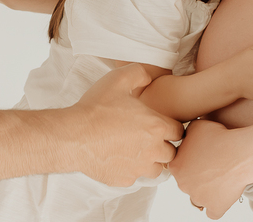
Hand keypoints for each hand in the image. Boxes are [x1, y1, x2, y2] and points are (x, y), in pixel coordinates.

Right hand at [65, 63, 184, 186]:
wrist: (73, 136)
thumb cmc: (96, 108)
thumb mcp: (119, 78)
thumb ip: (140, 73)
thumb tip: (150, 78)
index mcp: (156, 127)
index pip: (179, 131)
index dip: (171, 126)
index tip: (160, 123)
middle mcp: (153, 150)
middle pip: (172, 152)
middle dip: (164, 145)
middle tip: (148, 136)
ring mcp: (138, 168)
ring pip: (156, 169)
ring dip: (151, 160)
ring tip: (136, 149)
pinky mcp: (124, 180)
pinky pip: (135, 177)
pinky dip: (130, 169)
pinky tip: (118, 157)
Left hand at [170, 119, 251, 218]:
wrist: (239, 153)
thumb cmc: (219, 137)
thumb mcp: (196, 126)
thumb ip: (186, 134)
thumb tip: (186, 138)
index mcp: (176, 166)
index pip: (177, 165)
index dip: (188, 160)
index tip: (200, 156)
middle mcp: (183, 184)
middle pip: (187, 182)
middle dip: (196, 175)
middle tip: (211, 164)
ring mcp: (198, 198)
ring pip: (198, 197)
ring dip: (205, 190)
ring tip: (218, 179)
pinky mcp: (215, 207)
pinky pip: (212, 212)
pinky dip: (216, 205)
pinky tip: (221, 195)